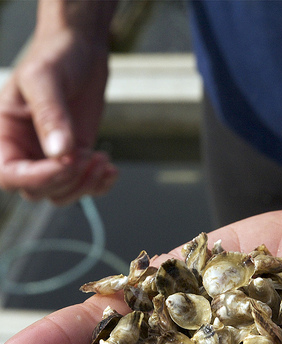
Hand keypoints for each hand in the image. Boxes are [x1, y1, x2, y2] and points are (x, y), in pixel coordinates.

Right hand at [0, 1, 117, 204]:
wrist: (81, 50)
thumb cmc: (55, 56)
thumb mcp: (45, 78)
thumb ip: (50, 116)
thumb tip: (59, 153)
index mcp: (5, 134)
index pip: (9, 174)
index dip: (36, 178)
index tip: (66, 162)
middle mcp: (25, 151)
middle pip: (37, 190)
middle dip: (65, 180)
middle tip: (86, 156)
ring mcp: (52, 158)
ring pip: (61, 194)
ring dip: (84, 185)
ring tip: (102, 161)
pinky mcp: (76, 157)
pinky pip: (82, 186)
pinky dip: (98, 185)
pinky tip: (110, 168)